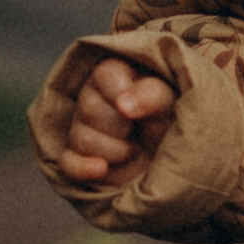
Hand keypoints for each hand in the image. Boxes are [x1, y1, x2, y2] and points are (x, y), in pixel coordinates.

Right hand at [61, 57, 175, 182]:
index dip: (122, 93)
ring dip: (115, 150)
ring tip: (136, 150)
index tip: (139, 108)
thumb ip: (150, 95)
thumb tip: (122, 105)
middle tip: (139, 130)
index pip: (104, 74)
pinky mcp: (80, 158)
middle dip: (121, 126)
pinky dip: (83, 168)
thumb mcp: (171, 102)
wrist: (176, 157)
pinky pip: (67, 163)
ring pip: (81, 138)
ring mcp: (82, 129)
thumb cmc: (173, 120)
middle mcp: (92, 97)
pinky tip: (102, 168)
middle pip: (89, 109)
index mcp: (113, 75)